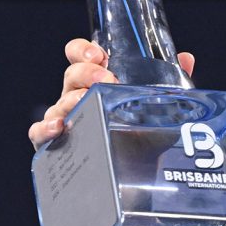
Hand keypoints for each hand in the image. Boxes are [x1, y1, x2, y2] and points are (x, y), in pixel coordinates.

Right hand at [27, 38, 195, 149]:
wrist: (138, 175)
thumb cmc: (142, 132)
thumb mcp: (160, 106)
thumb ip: (171, 81)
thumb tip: (186, 58)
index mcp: (97, 80)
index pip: (81, 55)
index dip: (84, 50)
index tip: (99, 54)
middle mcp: (78, 95)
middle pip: (71, 75)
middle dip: (86, 73)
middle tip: (106, 79)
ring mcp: (66, 118)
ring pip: (58, 102)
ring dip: (71, 99)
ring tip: (87, 102)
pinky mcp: (56, 143)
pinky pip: (40, 133)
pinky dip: (44, 129)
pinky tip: (59, 128)